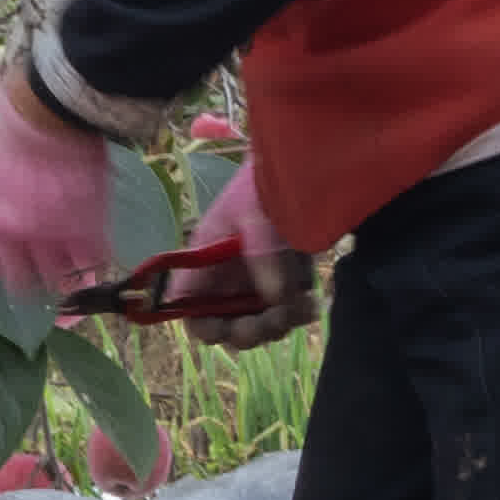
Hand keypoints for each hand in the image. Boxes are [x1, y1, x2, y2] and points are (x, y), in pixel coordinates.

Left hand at [0, 69, 114, 300]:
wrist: (45, 107)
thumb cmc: (3, 118)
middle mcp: (11, 233)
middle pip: (18, 280)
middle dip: (27, 280)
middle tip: (38, 274)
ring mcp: (51, 233)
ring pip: (57, 278)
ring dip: (63, 278)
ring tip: (70, 273)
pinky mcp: (87, 226)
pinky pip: (93, 261)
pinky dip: (95, 265)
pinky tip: (96, 262)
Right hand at [178, 165, 308, 351]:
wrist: (298, 169)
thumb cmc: (260, 185)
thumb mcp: (255, 214)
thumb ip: (262, 256)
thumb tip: (276, 300)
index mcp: (203, 263)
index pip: (188, 307)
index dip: (201, 324)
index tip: (226, 327)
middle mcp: (224, 280)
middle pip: (225, 326)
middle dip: (249, 331)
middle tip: (274, 318)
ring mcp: (254, 284)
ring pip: (258, 325)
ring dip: (278, 324)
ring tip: (303, 305)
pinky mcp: (283, 284)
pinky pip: (286, 313)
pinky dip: (298, 314)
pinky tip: (312, 302)